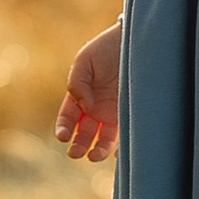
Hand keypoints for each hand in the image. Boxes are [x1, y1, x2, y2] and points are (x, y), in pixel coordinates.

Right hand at [54, 22, 121, 162]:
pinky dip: (121, 148)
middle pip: (84, 133)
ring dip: (97, 151)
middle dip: (78, 145)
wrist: (135, 42)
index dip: (63, 128)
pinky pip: (125, 135)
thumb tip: (84, 107)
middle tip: (76, 153)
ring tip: (93, 156)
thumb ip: (77, 83)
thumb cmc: (107, 49)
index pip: (68, 118)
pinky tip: (117, 153)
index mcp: (81, 96)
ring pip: (103, 139)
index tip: (63, 136)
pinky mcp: (130, 114)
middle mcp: (96, 108)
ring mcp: (113, 113)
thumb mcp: (85, 60)